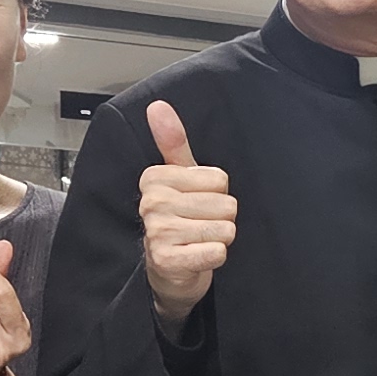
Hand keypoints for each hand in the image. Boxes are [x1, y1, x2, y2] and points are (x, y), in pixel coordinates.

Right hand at [138, 99, 236, 322]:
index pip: (219, 179)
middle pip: (225, 204)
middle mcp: (151, 203)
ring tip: (200, 240)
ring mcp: (157, 232)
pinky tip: (198, 256)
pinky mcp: (167, 260)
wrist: (170, 270)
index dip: (217, 193)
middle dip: (221, 218)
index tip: (197, 202)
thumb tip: (158, 105)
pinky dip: (215, 256)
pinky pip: (217, 252)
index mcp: (154, 178)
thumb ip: (172, 141)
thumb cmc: (179, 219)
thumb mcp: (180, 177)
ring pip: (224, 229)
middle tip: (200, 225)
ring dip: (219, 238)